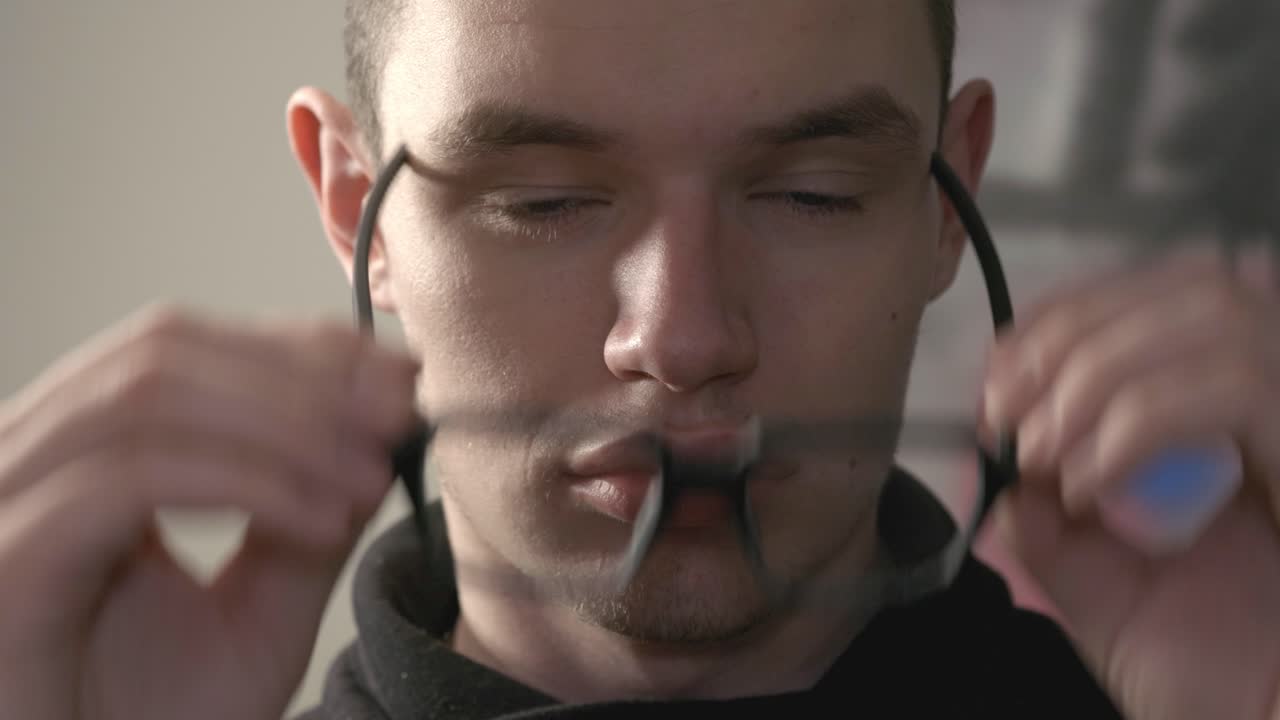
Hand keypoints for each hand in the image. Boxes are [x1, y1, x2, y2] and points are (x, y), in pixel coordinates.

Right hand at [0, 305, 420, 719]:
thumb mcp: (260, 612)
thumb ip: (310, 520)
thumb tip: (380, 433)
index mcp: (82, 457)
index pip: (183, 348)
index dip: (297, 346)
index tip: (397, 373)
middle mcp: (30, 461)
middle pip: (162, 350)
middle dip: (300, 373)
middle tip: (401, 410)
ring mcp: (6, 500)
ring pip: (147, 397)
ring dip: (285, 423)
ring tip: (372, 471)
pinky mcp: (5, 558)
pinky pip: (127, 478)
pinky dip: (245, 483)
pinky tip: (325, 520)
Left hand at [980, 244, 1279, 719]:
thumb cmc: (1208, 677)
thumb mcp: (1100, 590)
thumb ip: (1045, 524)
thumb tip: (989, 463)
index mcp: (1235, 417)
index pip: (1159, 295)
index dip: (1068, 315)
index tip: (998, 377)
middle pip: (1188, 282)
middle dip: (1068, 337)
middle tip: (1004, 414)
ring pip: (1214, 312)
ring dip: (1097, 374)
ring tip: (1045, 454)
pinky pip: (1237, 385)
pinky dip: (1138, 424)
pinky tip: (1091, 486)